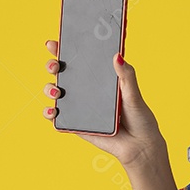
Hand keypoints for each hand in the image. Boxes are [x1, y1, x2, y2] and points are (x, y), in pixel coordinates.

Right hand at [42, 39, 165, 167]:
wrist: (139, 147)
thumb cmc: (140, 119)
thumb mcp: (134, 95)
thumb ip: (126, 76)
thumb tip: (118, 55)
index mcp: (101, 79)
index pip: (80, 60)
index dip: (65, 50)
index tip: (55, 42)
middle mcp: (87, 90)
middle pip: (63, 73)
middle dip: (53, 65)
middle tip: (55, 65)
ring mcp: (80, 107)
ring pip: (56, 92)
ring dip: (49, 88)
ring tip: (56, 91)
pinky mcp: (76, 124)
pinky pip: (58, 117)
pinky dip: (50, 112)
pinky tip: (52, 110)